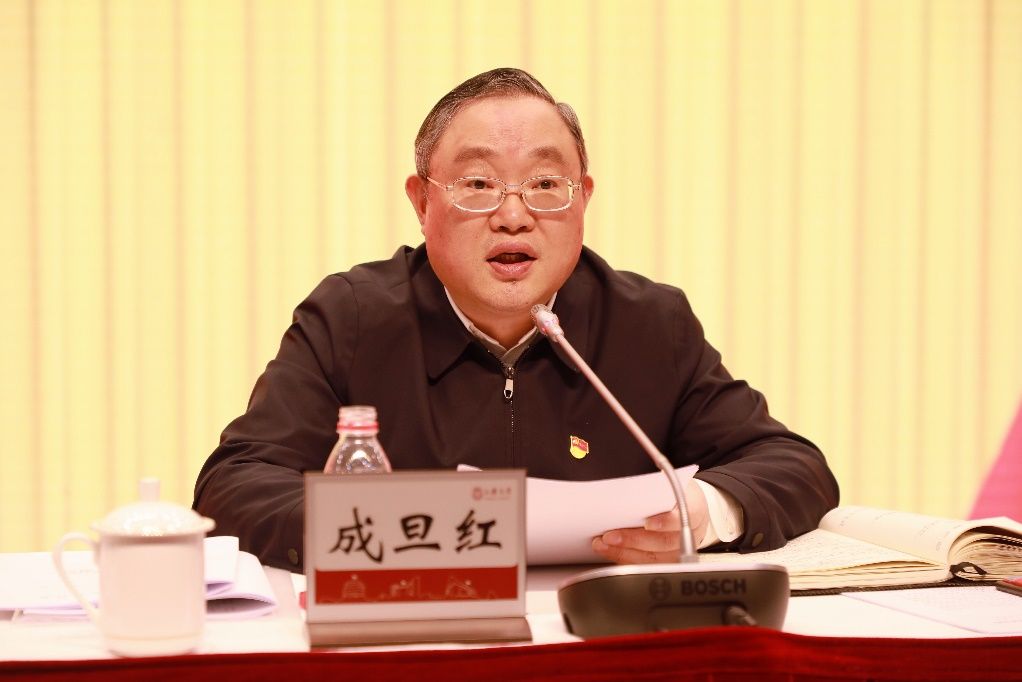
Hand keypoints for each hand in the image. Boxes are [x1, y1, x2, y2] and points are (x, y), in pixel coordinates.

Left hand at [591, 479, 708, 563]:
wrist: (693, 508)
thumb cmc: (675, 493)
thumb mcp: (669, 482)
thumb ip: (653, 487)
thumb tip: (627, 490)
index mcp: (694, 508)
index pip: (681, 517)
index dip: (665, 522)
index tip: (648, 523)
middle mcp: (690, 533)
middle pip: (663, 541)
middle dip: (634, 540)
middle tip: (610, 536)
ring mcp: (680, 550)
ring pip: (654, 557)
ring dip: (625, 552)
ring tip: (603, 544)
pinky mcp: (668, 561)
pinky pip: (647, 564)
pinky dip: (626, 559)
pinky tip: (610, 552)